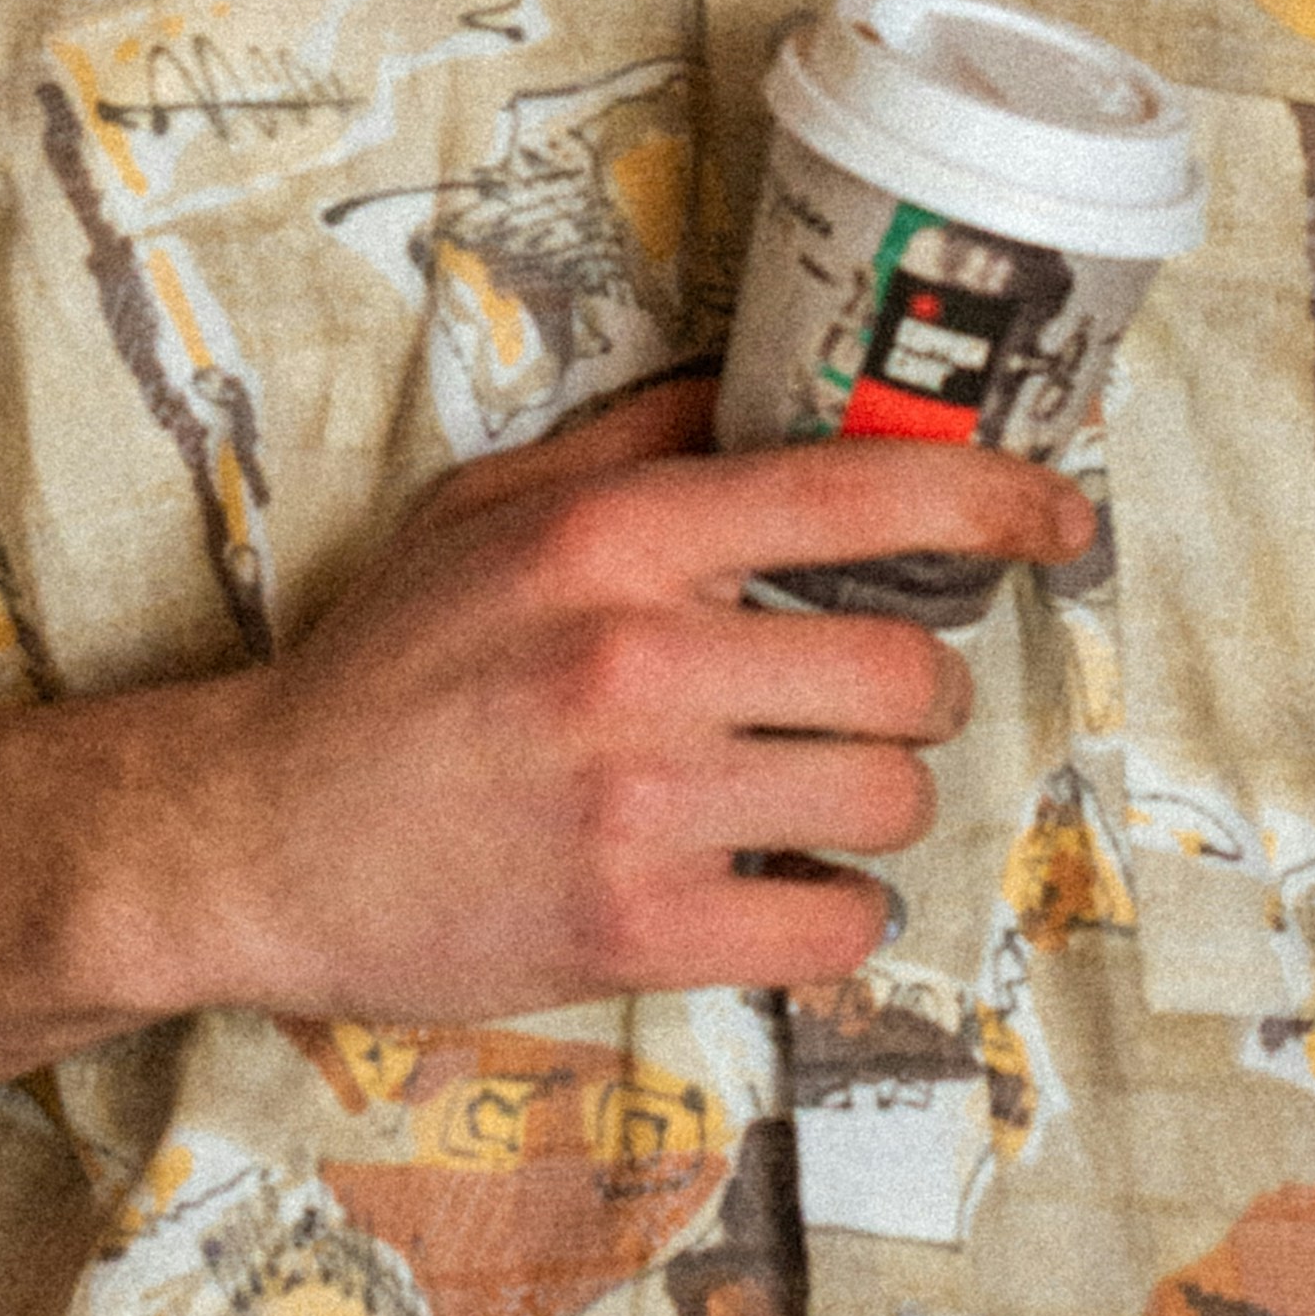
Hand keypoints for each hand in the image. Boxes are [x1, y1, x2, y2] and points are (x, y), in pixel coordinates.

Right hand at [128, 373, 1090, 1022]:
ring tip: (798, 798)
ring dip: (870, 804)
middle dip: (911, 693)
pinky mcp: (636, 929)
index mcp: (614, 541)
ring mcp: (640, 803)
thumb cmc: (381, 669)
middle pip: (905, 674)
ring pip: (887, 800)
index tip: (1060, 516)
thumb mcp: (487, 508)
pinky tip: (777, 886)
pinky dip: (832, 910)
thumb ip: (637, 446)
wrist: (254, 838)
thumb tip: (769, 386)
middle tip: (857, 706)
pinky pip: (836, 924)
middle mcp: (638, 659)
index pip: (858, 496)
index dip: (993, 501)